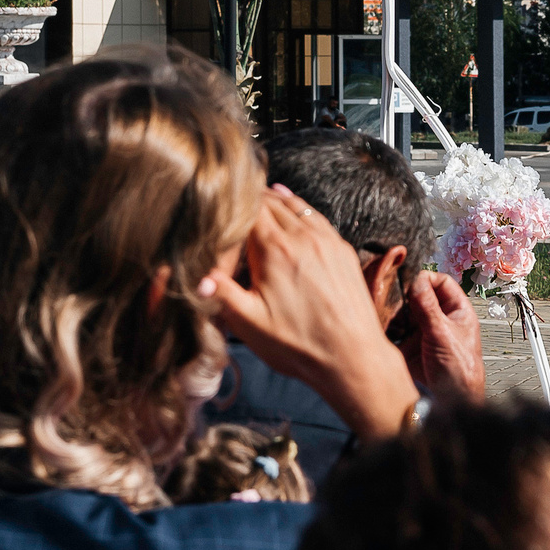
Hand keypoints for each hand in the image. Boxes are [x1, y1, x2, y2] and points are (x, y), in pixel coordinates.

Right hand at [204, 185, 419, 441]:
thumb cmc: (298, 345)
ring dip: (275, 200)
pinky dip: (300, 208)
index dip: (229, 208)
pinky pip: (317, 217)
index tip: (215, 211)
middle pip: (271, 203)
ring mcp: (327, 241)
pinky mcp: (343, 250)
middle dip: (249, 201)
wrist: (353, 357)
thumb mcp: (250, 324)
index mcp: (275, 251)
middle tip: (231, 201)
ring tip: (259, 193)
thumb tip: (196, 277)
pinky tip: (292, 205)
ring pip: (296, 206)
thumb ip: (222, 294)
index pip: (248, 210)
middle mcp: (303, 237)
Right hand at [397, 269, 486, 403]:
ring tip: (384, 312)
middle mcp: (440, 320)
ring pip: (405, 315)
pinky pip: (396, 333)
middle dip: (405, 297)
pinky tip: (381, 326)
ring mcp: (424, 334)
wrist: (451, 401)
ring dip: (394, 313)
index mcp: (457, 311)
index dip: (426, 280)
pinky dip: (387, 329)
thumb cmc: (460, 370)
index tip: (410, 283)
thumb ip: (428, 306)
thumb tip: (417, 280)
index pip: (441, 283)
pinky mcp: (410, 349)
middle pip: (419, 297)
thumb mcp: (442, 333)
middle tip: (391, 297)